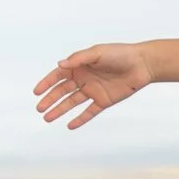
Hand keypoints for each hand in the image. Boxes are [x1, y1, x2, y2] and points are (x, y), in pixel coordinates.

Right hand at [33, 45, 154, 129]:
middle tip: (39, 108)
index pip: (58, 75)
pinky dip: (80, 119)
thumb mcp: (97, 53)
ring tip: (47, 118)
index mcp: (80, 66)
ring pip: (72, 102)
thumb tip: (60, 64)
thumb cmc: (120, 54)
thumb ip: (78, 59)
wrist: (142, 64)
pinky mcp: (104, 101)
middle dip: (50, 99)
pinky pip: (89, 112)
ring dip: (60, 110)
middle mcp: (84, 79)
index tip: (36, 92)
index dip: (47, 83)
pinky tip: (70, 125)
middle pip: (62, 91)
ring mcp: (93, 90)